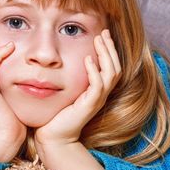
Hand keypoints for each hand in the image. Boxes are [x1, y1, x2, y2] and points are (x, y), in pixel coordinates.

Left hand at [34, 29, 121, 146]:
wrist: (54, 137)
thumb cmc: (57, 114)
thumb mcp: (66, 91)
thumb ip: (70, 77)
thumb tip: (63, 58)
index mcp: (98, 90)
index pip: (111, 66)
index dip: (109, 50)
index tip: (102, 34)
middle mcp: (101, 94)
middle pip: (115, 67)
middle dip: (110, 48)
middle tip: (104, 32)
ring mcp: (97, 100)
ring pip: (110, 74)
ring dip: (105, 55)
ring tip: (98, 40)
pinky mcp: (89, 106)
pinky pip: (97, 85)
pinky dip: (94, 71)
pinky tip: (88, 59)